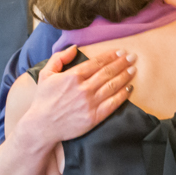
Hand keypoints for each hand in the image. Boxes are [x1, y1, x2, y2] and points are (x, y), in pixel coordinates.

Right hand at [19, 46, 135, 145]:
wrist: (42, 126)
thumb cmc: (43, 100)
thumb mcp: (45, 75)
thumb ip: (59, 58)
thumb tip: (74, 47)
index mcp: (72, 77)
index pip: (97, 63)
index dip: (110, 56)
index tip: (120, 51)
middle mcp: (83, 89)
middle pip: (108, 72)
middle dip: (122, 63)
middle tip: (132, 57)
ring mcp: (90, 103)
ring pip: (113, 86)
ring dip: (125, 76)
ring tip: (133, 69)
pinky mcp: (94, 117)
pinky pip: (113, 103)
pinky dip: (123, 95)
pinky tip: (130, 88)